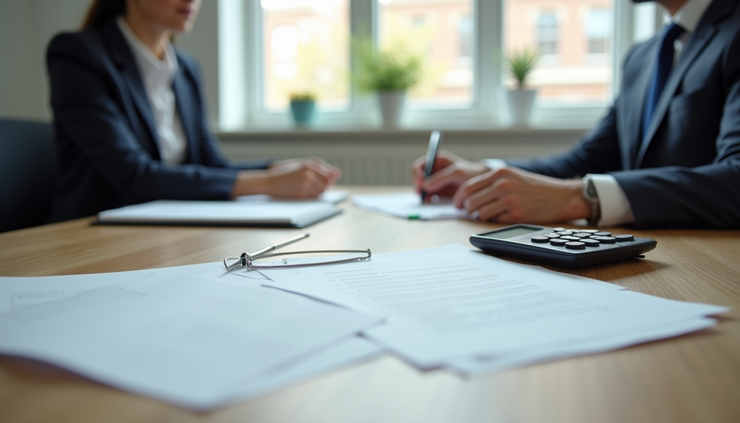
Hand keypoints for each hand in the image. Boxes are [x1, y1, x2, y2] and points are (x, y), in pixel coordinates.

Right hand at [232, 157, 340, 197]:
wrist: (268, 181)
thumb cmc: (284, 172)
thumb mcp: (301, 164)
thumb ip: (319, 168)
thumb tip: (338, 175)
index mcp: (311, 163)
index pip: (331, 174)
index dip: (328, 179)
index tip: (326, 181)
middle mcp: (310, 172)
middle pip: (327, 184)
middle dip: (322, 186)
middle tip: (309, 185)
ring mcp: (306, 183)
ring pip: (321, 192)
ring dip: (316, 192)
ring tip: (303, 187)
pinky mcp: (302, 193)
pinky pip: (313, 197)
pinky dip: (310, 197)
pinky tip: (300, 192)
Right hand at [411, 150, 489, 198]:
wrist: (482, 185)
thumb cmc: (471, 173)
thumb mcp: (457, 173)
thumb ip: (441, 178)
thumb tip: (424, 185)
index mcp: (436, 160)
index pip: (418, 166)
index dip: (416, 175)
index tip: (420, 184)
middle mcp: (434, 170)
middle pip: (417, 178)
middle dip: (418, 187)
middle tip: (421, 195)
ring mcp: (435, 182)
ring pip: (422, 189)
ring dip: (423, 194)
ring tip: (429, 199)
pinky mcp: (439, 192)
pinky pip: (428, 196)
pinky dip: (428, 199)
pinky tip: (433, 201)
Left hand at [453, 166, 590, 223]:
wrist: (560, 196)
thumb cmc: (534, 187)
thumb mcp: (512, 176)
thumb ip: (491, 182)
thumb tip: (468, 195)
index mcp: (499, 173)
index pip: (468, 186)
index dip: (459, 198)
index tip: (457, 204)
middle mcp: (502, 184)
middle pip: (470, 201)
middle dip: (467, 209)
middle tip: (470, 212)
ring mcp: (509, 200)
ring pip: (480, 213)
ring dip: (481, 215)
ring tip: (491, 213)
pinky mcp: (515, 214)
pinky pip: (494, 221)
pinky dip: (496, 220)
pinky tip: (505, 216)